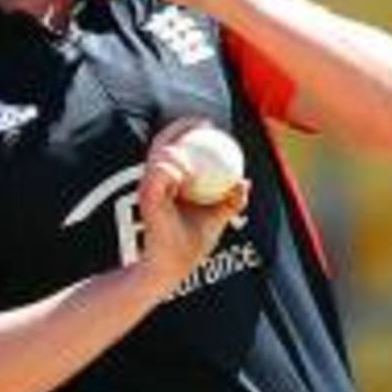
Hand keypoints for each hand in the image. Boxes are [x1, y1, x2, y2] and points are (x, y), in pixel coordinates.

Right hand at [136, 118, 250, 294]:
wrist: (170, 267)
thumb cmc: (189, 246)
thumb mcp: (215, 218)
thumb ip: (229, 201)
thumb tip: (244, 183)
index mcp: (165, 183)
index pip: (173, 147)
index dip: (187, 130)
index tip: (209, 125)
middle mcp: (153, 182)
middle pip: (163, 142)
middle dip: (181, 126)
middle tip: (205, 123)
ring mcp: (148, 188)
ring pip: (161, 155)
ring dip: (180, 150)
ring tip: (197, 153)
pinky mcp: (147, 198)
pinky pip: (162, 173)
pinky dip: (177, 170)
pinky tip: (189, 175)